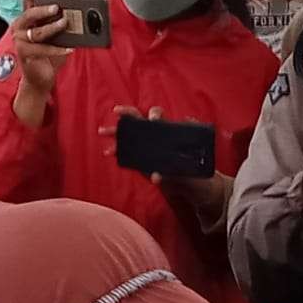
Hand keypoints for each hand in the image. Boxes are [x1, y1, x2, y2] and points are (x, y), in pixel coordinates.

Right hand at [8, 2, 70, 116]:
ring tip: (64, 23)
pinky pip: (42, 49)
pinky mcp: (24, 54)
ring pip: (37, 32)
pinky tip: (70, 49)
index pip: (27, 0)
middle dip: (43, 9)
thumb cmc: (48, 55)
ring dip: (52, 27)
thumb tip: (83, 15)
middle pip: (29, 14)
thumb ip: (61, 24)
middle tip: (57, 8)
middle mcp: (20, 28)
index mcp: (27, 19)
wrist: (40, 78)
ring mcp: (20, 41)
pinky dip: (57, 49)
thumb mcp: (56, 35)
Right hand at [101, 106, 227, 216]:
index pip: (159, 117)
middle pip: (140, 123)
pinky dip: (119, 153)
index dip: (153, 114)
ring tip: (102, 133)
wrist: (200, 189)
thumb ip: (172, 173)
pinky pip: (130, 155)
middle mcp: (158, 139)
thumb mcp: (191, 170)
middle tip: (116, 113)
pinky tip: (109, 152)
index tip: (151, 119)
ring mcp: (151, 151)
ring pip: (131, 138)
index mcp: (171, 133)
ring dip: (116, 134)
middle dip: (127, 117)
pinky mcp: (145, 164)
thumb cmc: (198, 172)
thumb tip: (155, 176)